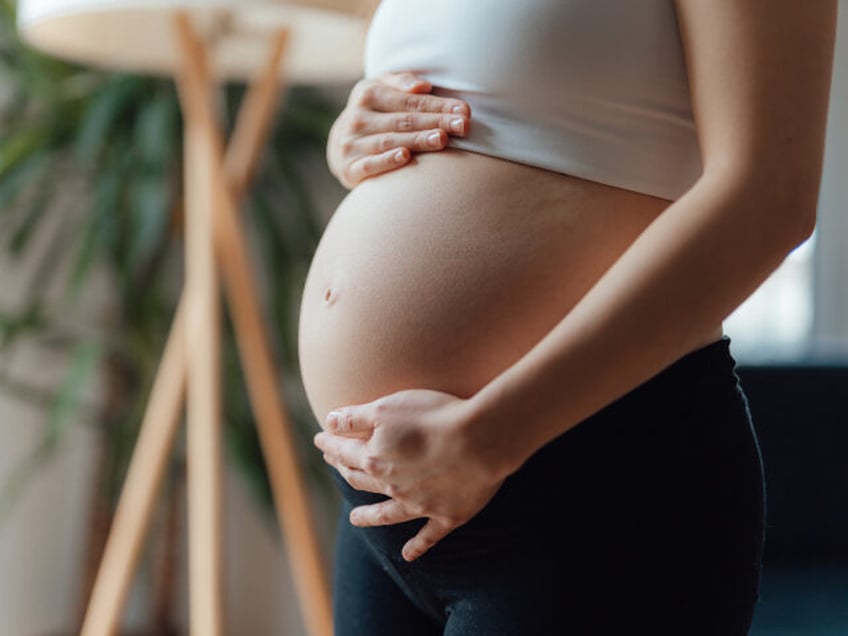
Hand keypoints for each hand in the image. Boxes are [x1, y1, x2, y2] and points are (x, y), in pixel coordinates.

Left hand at [313, 388, 504, 561]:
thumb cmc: (433, 416)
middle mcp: (392, 486)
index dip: (330, 444)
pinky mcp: (447, 516)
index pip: (344, 452)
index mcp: (375, 459)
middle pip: (362, 480)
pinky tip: (408, 555)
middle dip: (345, 471)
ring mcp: (419, 505)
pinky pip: (428, 536)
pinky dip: (417, 547)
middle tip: (335, 466)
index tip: (320, 439)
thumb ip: (355, 418)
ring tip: (355, 519)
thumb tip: (328, 421)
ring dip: (369, 516)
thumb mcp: (386, 408)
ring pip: (386, 514)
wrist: (479, 441)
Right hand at [327, 71, 471, 188]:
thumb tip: (423, 86)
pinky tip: (405, 157)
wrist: (340, 146)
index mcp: (367, 93)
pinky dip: (387, 161)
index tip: (464, 111)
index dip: (438, 105)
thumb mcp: (381, 90)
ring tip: (441, 139)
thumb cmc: (373, 114)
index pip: (410, 100)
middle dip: (435, 122)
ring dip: (417, 140)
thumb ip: (401, 82)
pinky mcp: (348, 168)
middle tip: (462, 126)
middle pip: (403, 120)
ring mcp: (351, 144)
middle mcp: (357, 118)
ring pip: (390, 141)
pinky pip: (370, 164)